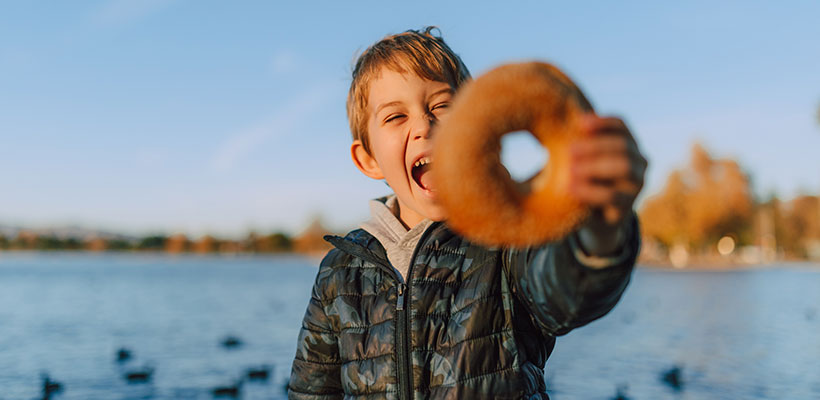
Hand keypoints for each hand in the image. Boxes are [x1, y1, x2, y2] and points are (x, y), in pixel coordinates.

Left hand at [569, 114, 646, 255]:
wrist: (593, 219)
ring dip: (594, 166)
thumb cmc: (584, 180)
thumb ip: (578, 145)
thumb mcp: (581, 160)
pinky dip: (589, 190)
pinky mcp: (628, 205)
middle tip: (569, 150)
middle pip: (622, 146)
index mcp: (628, 144)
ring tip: (570, 170)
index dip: (602, 122)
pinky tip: (570, 189)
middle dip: (595, 146)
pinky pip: (612, 195)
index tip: (580, 123)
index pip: (621, 125)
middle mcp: (639, 161)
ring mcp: (637, 184)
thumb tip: (558, 124)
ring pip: (623, 167)